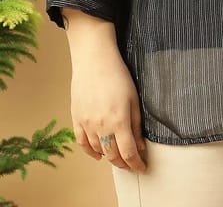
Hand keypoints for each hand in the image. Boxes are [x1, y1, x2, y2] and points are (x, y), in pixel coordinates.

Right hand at [62, 9, 146, 172]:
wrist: (94, 60)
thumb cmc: (118, 75)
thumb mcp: (134, 98)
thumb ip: (136, 124)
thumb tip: (139, 145)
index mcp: (119, 122)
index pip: (128, 153)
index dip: (136, 164)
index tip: (142, 167)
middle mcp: (102, 127)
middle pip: (113, 155)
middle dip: (124, 163)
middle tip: (131, 164)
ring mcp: (87, 124)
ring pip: (98, 150)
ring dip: (108, 157)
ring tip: (117, 158)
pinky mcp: (76, 118)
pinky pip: (82, 142)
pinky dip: (90, 151)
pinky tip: (97, 154)